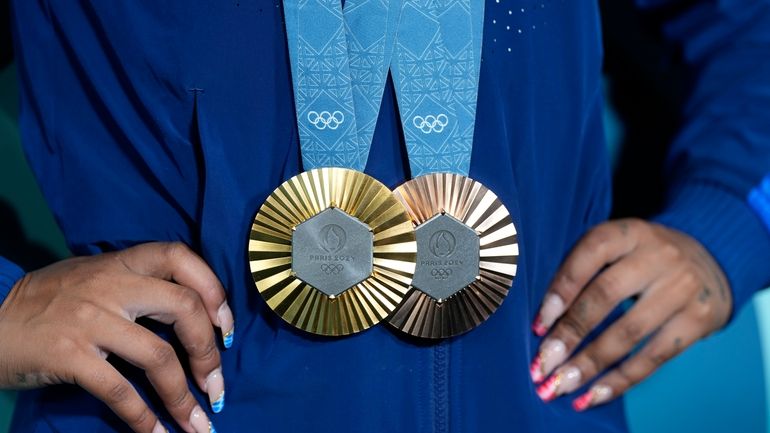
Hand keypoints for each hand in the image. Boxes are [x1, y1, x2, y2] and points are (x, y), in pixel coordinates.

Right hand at [0, 242, 234, 432]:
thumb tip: (194, 317)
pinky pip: (119, 391)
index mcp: (121, 262)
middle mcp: (111, 285)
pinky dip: (143, 418)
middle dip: (208, 352)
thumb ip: (137, 285)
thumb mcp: (94, 277)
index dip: (214, 291)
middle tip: (216, 386)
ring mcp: (90, 319)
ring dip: (183, 397)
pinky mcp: (69, 354)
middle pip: (183, 308)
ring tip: (198, 423)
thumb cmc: (47, 301)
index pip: (181, 258)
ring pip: (158, 356)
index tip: (226, 330)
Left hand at [529, 219, 730, 409]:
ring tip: (561, 384)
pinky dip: (620, 380)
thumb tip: (542, 324)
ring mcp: (682, 288)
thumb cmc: (642, 259)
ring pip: (628, 332)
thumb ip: (584, 272)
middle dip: (569, 334)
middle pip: (605, 295)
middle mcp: (658, 255)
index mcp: (629, 233)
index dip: (560, 290)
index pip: (590, 254)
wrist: (713, 259)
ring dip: (589, 364)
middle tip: (542, 364)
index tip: (538, 326)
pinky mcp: (699, 319)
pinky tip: (592, 395)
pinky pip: (654, 356)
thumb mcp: (619, 248)